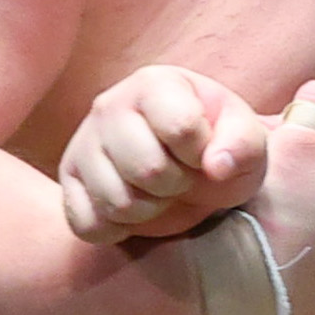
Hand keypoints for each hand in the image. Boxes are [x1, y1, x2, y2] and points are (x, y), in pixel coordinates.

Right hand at [59, 65, 273, 242]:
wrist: (187, 173)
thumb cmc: (217, 149)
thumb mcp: (246, 142)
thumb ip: (243, 145)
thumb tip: (217, 165)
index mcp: (155, 84)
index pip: (181, 128)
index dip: (200, 154)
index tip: (203, 154)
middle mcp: (109, 106)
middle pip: (147, 170)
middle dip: (174, 186)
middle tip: (180, 178)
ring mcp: (82, 145)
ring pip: (116, 202)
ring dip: (148, 210)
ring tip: (157, 193)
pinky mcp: (68, 183)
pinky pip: (88, 224)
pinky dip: (116, 230)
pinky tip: (132, 209)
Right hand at [240, 77, 314, 314]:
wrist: (253, 281)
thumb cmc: (274, 202)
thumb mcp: (296, 134)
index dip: (307, 117)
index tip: (277, 132)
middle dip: (309, 152)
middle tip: (270, 159)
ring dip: (304, 183)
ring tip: (270, 191)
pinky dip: (303, 215)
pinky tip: (276, 220)